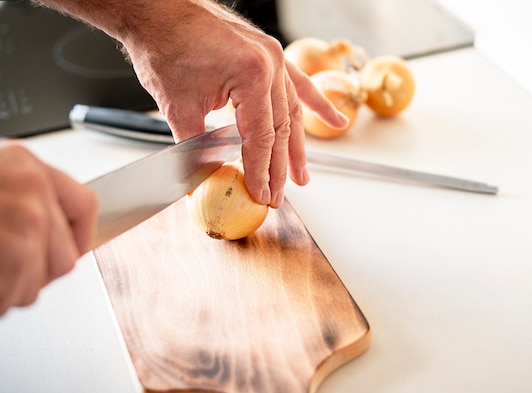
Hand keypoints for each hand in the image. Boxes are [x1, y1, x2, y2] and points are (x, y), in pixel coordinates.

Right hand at [0, 144, 98, 315]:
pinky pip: (17, 292)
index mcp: (27, 166)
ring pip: (42, 279)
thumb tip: (55, 231)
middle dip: (36, 274)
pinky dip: (1, 299)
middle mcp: (31, 187)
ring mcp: (21, 217)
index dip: (81, 237)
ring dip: (12, 290)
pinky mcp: (9, 246)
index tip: (71, 250)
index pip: (87, 205)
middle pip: (67, 255)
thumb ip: (27, 198)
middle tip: (8, 272)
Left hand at [116, 1, 347, 207]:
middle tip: (278, 196)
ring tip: (302, 175)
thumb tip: (202, 180)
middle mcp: (270, 65)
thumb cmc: (164, 47)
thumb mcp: (178, 106)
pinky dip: (316, 104)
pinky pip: (299, 84)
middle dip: (279, 168)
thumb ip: (195, 147)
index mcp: (252, 76)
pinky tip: (335, 121)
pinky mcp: (269, 54)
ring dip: (297, 147)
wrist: (157, 10)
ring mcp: (274, 57)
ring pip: (292, 111)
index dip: (261, 171)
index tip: (261, 194)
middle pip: (281, 129)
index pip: (261, 137)